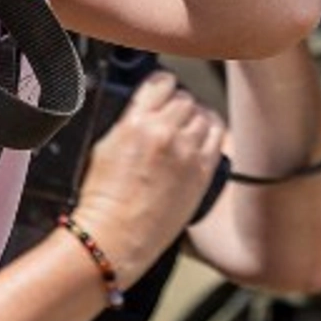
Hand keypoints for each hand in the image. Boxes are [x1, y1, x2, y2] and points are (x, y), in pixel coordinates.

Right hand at [70, 71, 228, 274]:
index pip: (161, 81)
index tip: (160, 92)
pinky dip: (211, 130)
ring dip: (194, 117)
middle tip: (169, 117)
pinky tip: (202, 136)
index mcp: (136, 122)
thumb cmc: (102, 200)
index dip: (161, 86)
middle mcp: (164, 131)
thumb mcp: (103, 146)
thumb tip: (144, 105)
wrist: (114, 238)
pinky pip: (217, 135)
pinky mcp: (202, 171)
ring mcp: (187, 151)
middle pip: (185, 97)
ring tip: (185, 129)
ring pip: (203, 113)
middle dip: (177, 104)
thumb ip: (127, 119)